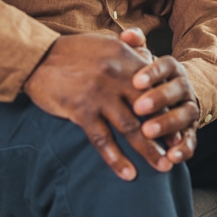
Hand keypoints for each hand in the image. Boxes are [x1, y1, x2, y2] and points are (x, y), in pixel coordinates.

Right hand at [23, 33, 170, 180]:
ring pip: (131, 128)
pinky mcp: (81, 111)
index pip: (156, 86)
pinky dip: (116, 159)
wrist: (37, 56)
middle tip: (177, 151)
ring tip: (162, 167)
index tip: (179, 124)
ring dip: (149, 150)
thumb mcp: (105, 42)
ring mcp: (99, 95)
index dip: (169, 107)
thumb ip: (129, 50)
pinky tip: (128, 174)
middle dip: (166, 132)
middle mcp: (117, 76)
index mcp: (125, 58)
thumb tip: (149, 58)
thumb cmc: (72, 51)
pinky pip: (103, 140)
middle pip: (150, 109)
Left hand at [131, 56, 199, 166]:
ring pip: (185, 115)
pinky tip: (170, 157)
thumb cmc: (148, 78)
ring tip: (148, 132)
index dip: (153, 73)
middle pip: (177, 90)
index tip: (136, 80)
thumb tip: (127, 35)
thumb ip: (135, 47)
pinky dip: (183, 149)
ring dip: (168, 124)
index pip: (166, 65)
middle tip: (138, 108)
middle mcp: (184, 87)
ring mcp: (189, 109)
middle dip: (159, 99)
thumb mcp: (141, 61)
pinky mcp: (191, 131)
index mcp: (172, 69)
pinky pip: (191, 140)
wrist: (174, 95)